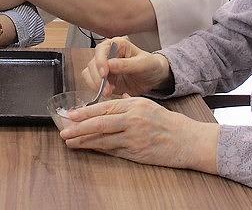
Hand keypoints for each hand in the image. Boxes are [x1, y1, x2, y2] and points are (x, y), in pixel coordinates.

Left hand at [60, 95, 218, 171]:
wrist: (187, 140)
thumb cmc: (168, 123)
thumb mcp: (148, 105)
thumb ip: (129, 103)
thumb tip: (114, 99)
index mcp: (134, 104)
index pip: (104, 107)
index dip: (85, 112)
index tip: (71, 115)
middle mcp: (133, 118)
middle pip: (100, 122)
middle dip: (79, 127)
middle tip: (64, 130)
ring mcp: (134, 136)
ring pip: (103, 138)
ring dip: (84, 140)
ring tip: (70, 141)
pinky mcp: (136, 151)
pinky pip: (113, 150)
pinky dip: (98, 149)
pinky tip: (88, 148)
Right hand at [82, 37, 171, 97]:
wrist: (154, 78)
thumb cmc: (151, 65)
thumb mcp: (143, 64)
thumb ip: (127, 64)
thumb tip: (110, 65)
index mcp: (117, 44)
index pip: (101, 50)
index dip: (100, 62)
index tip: (104, 74)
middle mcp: (107, 53)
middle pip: (92, 63)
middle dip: (98, 77)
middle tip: (107, 89)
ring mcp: (104, 66)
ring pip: (89, 74)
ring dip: (96, 84)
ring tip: (109, 92)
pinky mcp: (103, 78)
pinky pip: (92, 83)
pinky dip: (97, 89)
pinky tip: (108, 92)